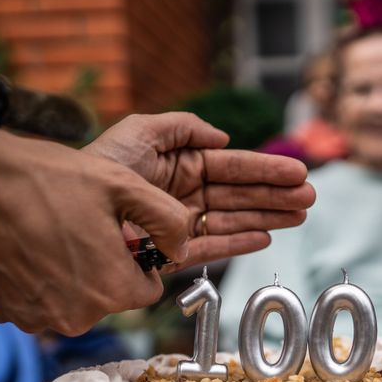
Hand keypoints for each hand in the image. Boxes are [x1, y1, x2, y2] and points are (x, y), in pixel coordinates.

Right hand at [0, 126, 186, 335]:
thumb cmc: (43, 180)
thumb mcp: (124, 186)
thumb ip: (169, 219)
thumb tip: (183, 247)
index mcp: (114, 290)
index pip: (147, 289)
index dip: (136, 260)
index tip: (116, 235)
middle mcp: (77, 316)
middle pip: (109, 297)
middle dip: (103, 268)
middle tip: (78, 228)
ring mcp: (35, 319)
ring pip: (72, 301)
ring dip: (68, 275)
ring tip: (47, 233)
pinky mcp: (2, 313)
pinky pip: (33, 301)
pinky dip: (32, 280)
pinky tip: (21, 247)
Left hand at [84, 113, 314, 266]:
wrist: (71, 208)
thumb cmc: (101, 166)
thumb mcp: (141, 131)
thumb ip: (183, 128)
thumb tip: (223, 138)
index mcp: (181, 166)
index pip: (232, 168)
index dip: (265, 170)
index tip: (296, 172)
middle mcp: (185, 195)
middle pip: (240, 196)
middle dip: (275, 196)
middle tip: (309, 197)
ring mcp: (180, 225)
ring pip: (233, 221)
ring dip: (268, 218)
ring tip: (299, 217)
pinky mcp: (171, 253)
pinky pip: (211, 249)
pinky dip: (238, 244)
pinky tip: (265, 238)